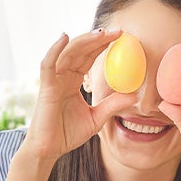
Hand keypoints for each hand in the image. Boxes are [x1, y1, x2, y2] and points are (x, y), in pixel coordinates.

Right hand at [22, 30, 129, 163]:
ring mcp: (53, 81)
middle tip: (117, 31)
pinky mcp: (45, 88)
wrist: (50, 149)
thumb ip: (113, 105)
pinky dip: (55, 49)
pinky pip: (48, 65)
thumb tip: (134, 96)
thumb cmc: (68, 133)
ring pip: (67, 53)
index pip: (88, 58)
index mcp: (73, 82)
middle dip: (98, 39)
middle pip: (80, 51)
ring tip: (101, 32)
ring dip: (84, 41)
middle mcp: (62, 77)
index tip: (121, 38)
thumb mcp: (97, 118)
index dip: (103, 46)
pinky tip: (65, 37)